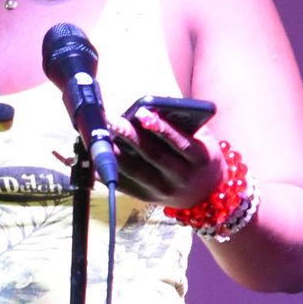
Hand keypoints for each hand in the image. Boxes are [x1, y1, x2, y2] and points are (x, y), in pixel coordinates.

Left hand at [107, 106, 223, 206]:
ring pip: (137, 171)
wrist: (205, 191)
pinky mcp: (148, 197)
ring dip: (117, 153)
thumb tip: (151, 106)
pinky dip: (110, 172)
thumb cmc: (200, 154)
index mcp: (200, 158)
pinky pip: (125, 184)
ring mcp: (164, 190)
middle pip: (154, 156)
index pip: (180, 142)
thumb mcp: (202, 137)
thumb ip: (182, 122)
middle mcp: (182, 176)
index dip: (161, 128)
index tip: (142, 113)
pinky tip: (97, 157)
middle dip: (132, 137)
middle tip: (114, 120)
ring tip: (103, 136)